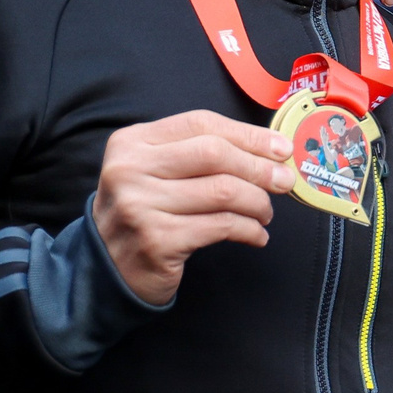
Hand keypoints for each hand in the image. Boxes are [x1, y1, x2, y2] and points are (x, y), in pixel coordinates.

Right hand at [93, 111, 296, 306]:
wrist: (107, 269)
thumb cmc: (146, 213)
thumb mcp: (157, 172)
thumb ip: (199, 154)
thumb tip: (270, 151)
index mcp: (132, 142)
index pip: (201, 124)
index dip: (248, 134)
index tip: (281, 148)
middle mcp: (130, 169)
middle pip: (214, 154)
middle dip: (259, 167)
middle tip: (284, 181)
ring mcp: (140, 205)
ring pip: (223, 191)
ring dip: (257, 202)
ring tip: (265, 213)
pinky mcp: (157, 240)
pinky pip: (221, 226)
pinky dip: (249, 230)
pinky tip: (256, 235)